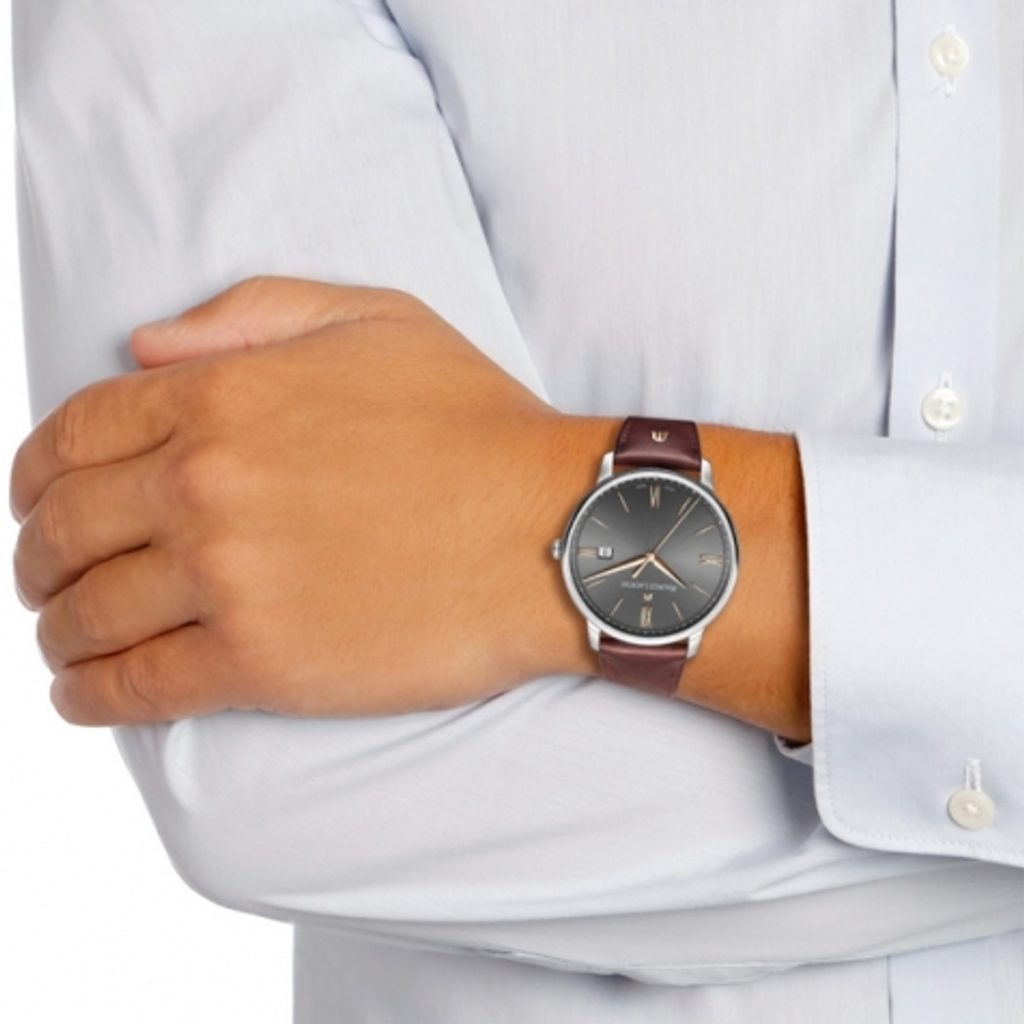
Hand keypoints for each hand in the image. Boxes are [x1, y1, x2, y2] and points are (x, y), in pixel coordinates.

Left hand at [9, 276, 567, 724]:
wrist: (551, 528)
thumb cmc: (477, 424)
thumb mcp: (377, 320)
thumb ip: (249, 313)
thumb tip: (144, 345)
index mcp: (223, 395)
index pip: (75, 434)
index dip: (38, 471)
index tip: (38, 500)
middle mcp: (205, 485)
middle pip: (62, 528)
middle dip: (36, 556)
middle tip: (44, 576)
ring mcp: (228, 579)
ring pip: (87, 614)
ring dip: (57, 629)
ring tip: (65, 640)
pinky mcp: (261, 664)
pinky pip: (136, 688)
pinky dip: (91, 696)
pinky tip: (85, 695)